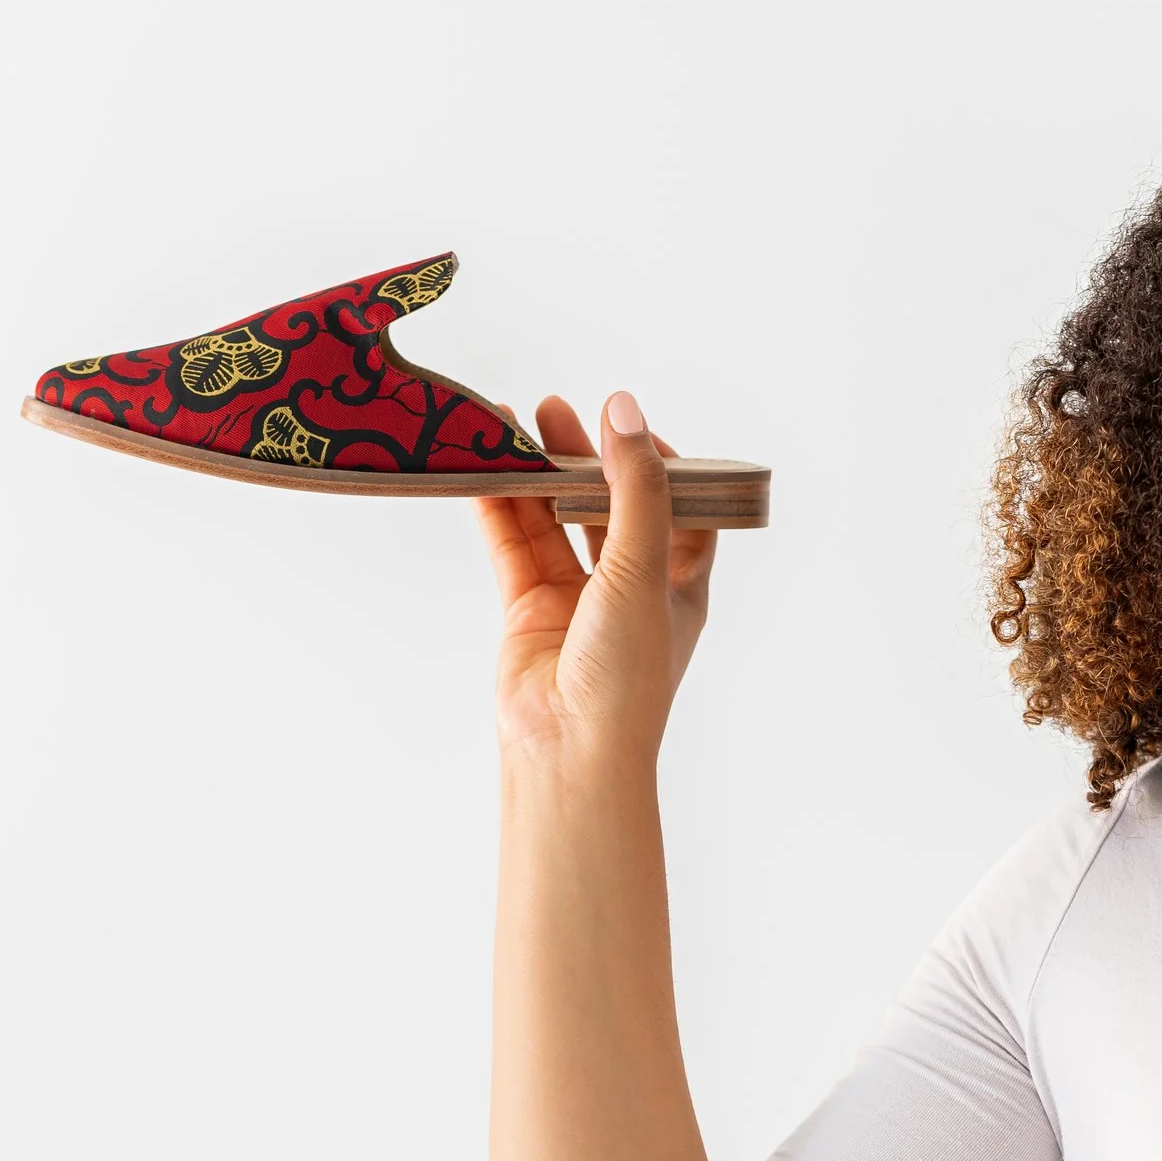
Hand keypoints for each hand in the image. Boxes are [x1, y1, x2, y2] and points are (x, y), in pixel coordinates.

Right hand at [475, 392, 719, 767]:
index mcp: (679, 582)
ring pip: (553, 522)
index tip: (626, 423)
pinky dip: (498, 510)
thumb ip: (634, 486)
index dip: (657, 462)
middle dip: (583, 458)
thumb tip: (624, 410)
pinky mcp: (529, 611)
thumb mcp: (643, 566)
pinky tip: (482, 471)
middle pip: (607, 505)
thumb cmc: (627, 673)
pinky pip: (513, 548)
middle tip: (554, 410)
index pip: (678, 506)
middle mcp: (629, 588)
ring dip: (534, 477)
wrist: (571, 750)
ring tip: (510, 425)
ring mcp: (576, 600)